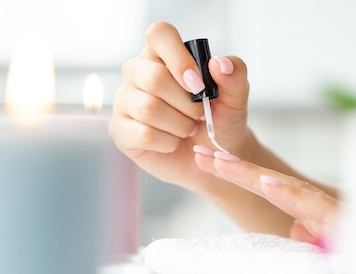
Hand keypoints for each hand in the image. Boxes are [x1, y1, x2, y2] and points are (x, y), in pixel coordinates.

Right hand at [108, 21, 251, 192]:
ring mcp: (125, 101)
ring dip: (179, 125)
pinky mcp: (121, 130)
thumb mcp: (235, 98)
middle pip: (153, 77)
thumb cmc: (217, 122)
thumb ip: (235, 75)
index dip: (179, 58)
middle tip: (199, 115)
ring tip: (187, 129)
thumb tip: (219, 64)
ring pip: (148, 108)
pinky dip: (168, 142)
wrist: (210, 158)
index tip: (199, 85)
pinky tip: (173, 142)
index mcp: (162, 54)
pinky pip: (144, 134)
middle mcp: (137, 73)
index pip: (159, 34)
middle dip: (186, 103)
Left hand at [194, 146, 342, 243]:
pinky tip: (266, 184)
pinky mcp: (345, 221)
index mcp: (309, 213)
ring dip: (252, 175)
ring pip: (287, 190)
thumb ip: (312, 238)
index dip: (235, 174)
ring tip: (222, 162)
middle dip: (231, 168)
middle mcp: (316, 208)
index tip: (205, 160)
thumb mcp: (331, 250)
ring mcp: (330, 212)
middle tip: (199, 153)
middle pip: (269, 184)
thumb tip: (296, 226)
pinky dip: (290, 194)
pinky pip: (315, 206)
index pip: (266, 190)